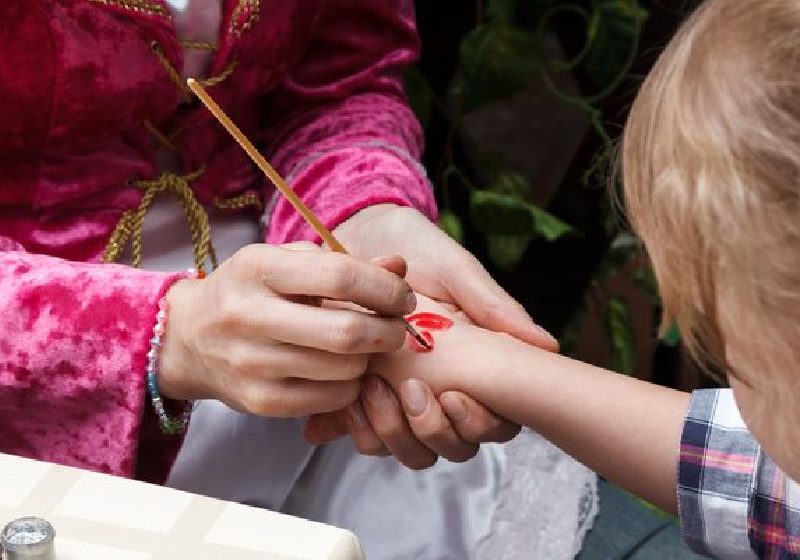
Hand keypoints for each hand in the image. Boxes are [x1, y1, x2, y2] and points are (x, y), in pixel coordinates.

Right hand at [158, 243, 414, 416]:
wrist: (189, 339)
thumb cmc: (249, 292)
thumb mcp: (285, 262)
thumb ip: (342, 262)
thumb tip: (399, 267)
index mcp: (258, 269)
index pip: (340, 276)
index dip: (385, 288)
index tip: (402, 296)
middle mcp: (249, 315)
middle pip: (348, 332)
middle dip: (388, 331)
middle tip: (397, 328)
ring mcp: (252, 364)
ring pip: (345, 369)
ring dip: (369, 359)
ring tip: (364, 346)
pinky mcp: (260, 401)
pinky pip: (331, 398)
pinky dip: (351, 385)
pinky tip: (343, 370)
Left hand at [306, 205, 555, 466]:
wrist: (358, 231)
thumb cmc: (415, 247)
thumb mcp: (455, 271)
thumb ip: (493, 307)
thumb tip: (548, 347)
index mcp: (475, 365)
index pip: (495, 422)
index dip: (477, 423)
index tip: (452, 396)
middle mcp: (442, 388)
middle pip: (453, 446)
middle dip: (432, 430)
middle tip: (410, 389)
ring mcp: (402, 396)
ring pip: (410, 449)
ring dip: (392, 431)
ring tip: (372, 387)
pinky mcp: (362, 395)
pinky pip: (365, 438)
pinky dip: (355, 428)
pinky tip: (347, 398)